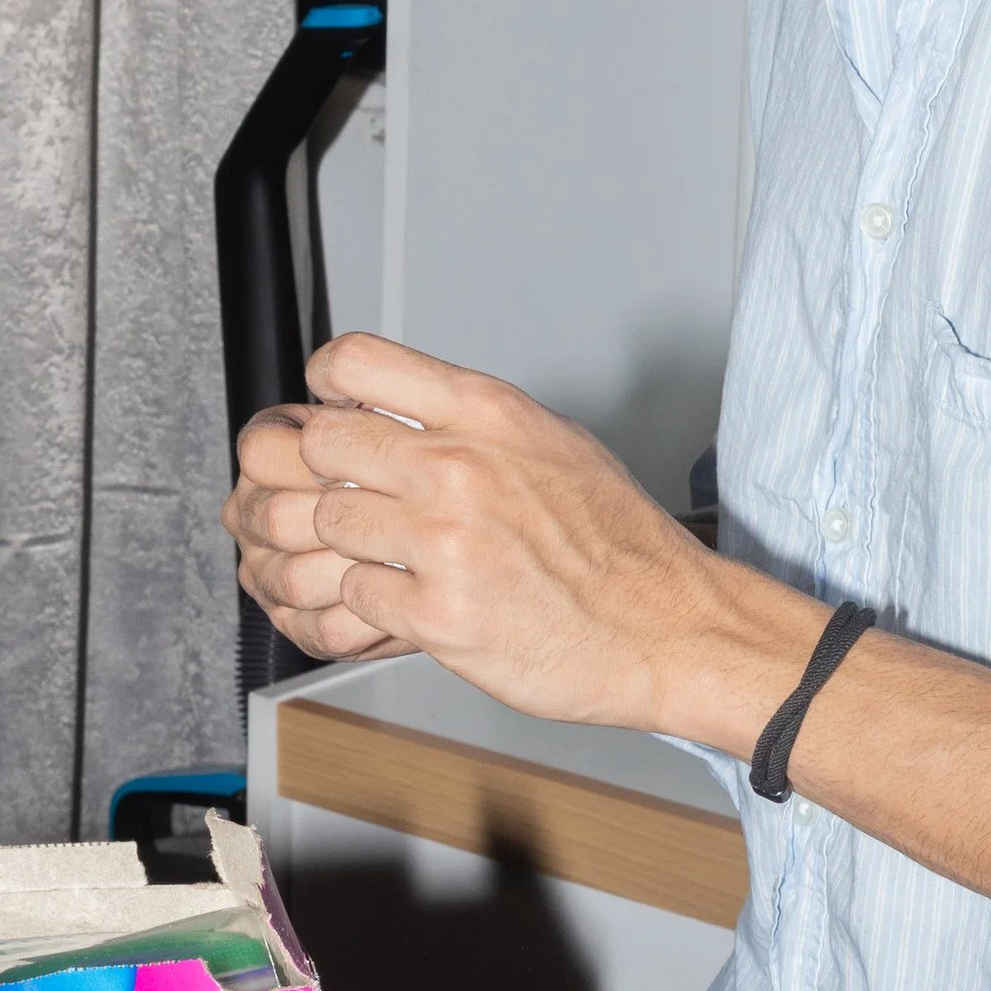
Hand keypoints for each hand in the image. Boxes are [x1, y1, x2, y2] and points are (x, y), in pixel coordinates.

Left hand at [256, 333, 813, 736]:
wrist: (669, 628)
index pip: (355, 362)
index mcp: (490, 414)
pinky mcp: (438, 616)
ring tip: (389, 557)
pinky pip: (353, 595)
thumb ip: (475, 420)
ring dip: (348, 544)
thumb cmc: (621, 546)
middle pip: (321, 442)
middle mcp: (462, 467)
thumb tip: (402, 403)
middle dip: (327, 473)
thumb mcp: (555, 443)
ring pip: (327, 521)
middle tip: (353, 496)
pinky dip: (373, 604)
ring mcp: (445, 542)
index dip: (328, 391)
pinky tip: (412, 602)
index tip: (336, 415)